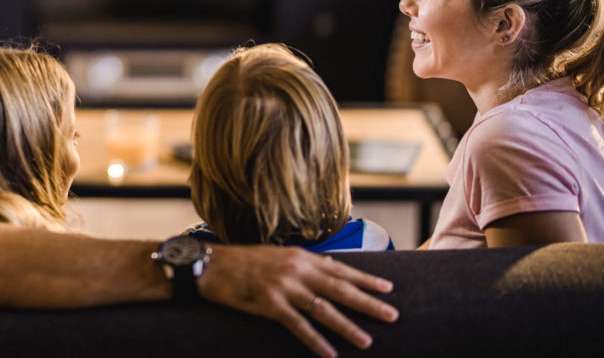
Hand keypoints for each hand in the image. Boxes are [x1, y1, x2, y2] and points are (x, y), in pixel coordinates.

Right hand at [199, 245, 397, 357]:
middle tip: (391, 314)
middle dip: (367, 302)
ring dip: (347, 326)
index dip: (365, 280)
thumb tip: (332, 264)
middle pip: (339, 289)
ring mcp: (283, 286)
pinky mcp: (270, 304)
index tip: (388, 288)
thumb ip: (306, 262)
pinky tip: (330, 353)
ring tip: (366, 341)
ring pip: (323, 309)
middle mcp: (296, 269)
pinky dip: (315, 341)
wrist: (212, 266)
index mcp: (301, 257)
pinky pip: (298, 326)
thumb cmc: (245, 261)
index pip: (341, 269)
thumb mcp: (279, 255)